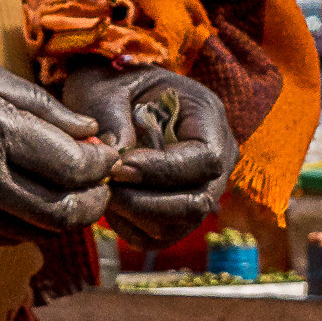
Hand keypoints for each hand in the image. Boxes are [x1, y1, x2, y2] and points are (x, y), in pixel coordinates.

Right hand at [0, 32, 120, 247]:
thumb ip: (35, 104)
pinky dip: (22, 225)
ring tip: (64, 192)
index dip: (102, 166)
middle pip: (61, 212)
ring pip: (31, 231)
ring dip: (59, 217)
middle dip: (91, 202)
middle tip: (97, 184)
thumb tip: (86, 131)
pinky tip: (22, 200)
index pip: (75, 168)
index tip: (106, 153)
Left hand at [60, 62, 234, 245]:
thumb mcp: (107, 89)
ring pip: (180, 225)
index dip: (163, 171)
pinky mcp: (178, 210)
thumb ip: (112, 119)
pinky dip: (131, 227)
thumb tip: (118, 160)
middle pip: (199, 202)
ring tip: (105, 190)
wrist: (110, 96)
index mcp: (207, 117)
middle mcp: (216, 157)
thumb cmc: (111, 85)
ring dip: (136, 215)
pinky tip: (110, 203)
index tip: (119, 168)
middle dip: (147, 202)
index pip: (204, 160)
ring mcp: (201, 187)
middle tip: (106, 186)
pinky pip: (160, 235)